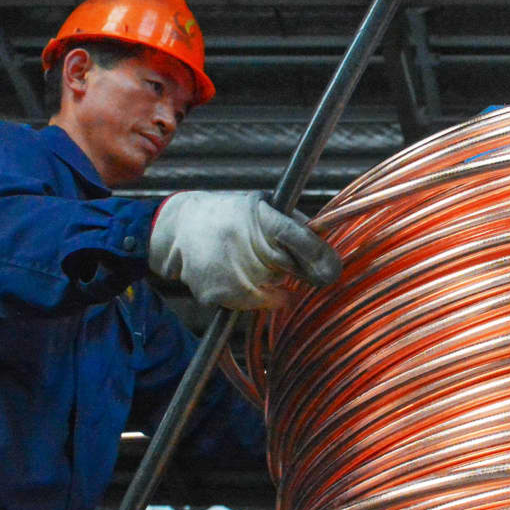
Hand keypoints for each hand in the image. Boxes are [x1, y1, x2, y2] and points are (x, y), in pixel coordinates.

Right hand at [148, 192, 341, 309]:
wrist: (177, 229)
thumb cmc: (228, 214)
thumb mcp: (261, 204)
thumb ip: (293, 222)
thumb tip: (324, 241)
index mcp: (262, 219)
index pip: (299, 238)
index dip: (318, 255)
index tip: (331, 269)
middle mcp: (248, 247)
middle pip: (291, 271)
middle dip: (294, 270)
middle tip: (277, 258)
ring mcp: (233, 274)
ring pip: (273, 291)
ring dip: (269, 282)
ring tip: (246, 261)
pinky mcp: (218, 295)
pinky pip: (251, 304)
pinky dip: (249, 295)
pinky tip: (234, 274)